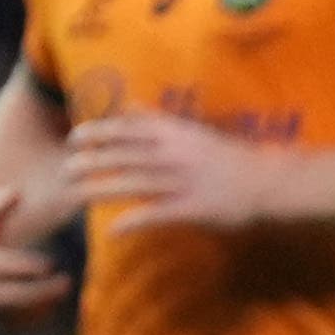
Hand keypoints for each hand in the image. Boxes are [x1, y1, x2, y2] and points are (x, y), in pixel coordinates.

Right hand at [0, 180, 70, 315]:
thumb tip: (13, 194)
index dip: (22, 267)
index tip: (50, 264)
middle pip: (3, 297)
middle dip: (37, 292)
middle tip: (68, 282)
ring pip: (8, 315)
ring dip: (40, 305)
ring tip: (65, 288)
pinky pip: (10, 324)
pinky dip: (34, 316)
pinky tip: (54, 302)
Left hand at [61, 111, 284, 233]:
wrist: (268, 182)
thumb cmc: (229, 158)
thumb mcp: (194, 131)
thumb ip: (160, 120)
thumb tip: (130, 104)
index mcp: (174, 135)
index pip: (126, 129)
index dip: (97, 133)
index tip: (74, 138)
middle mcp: (174, 155)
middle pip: (122, 156)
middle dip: (90, 162)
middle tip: (65, 169)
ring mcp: (182, 183)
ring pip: (132, 184)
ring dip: (100, 188)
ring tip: (76, 194)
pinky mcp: (192, 208)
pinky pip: (155, 215)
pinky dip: (132, 222)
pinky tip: (112, 230)